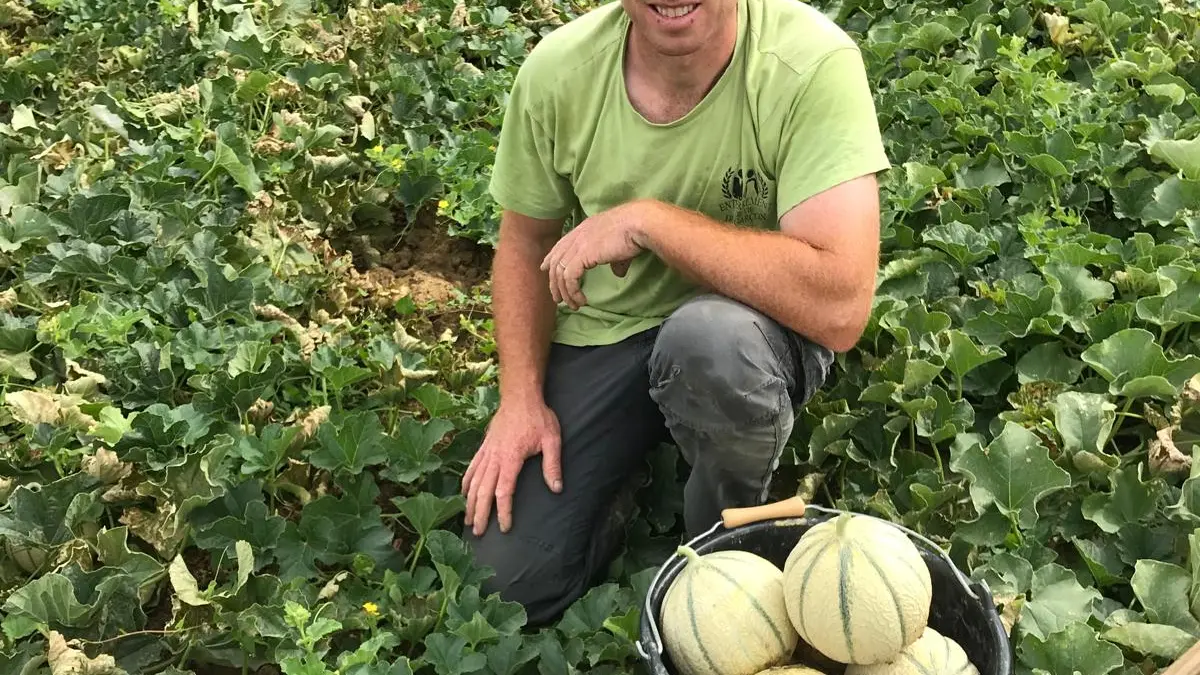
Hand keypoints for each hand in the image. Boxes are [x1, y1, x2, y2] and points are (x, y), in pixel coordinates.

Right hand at [461, 399, 561, 535]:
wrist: (520, 396)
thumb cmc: (538, 417)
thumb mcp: (552, 439)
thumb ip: (553, 464)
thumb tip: (556, 488)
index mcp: (511, 458)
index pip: (503, 491)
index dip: (503, 512)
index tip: (505, 527)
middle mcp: (495, 458)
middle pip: (483, 491)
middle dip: (480, 514)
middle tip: (478, 534)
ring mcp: (487, 452)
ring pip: (474, 482)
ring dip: (470, 503)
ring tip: (468, 521)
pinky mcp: (484, 447)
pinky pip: (472, 467)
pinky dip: (466, 482)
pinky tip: (464, 494)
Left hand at [539, 202, 650, 309]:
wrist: (638, 223)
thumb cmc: (634, 232)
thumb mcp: (621, 247)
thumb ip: (616, 261)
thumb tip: (619, 273)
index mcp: (584, 229)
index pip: (561, 244)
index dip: (551, 257)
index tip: (545, 268)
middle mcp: (577, 235)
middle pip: (556, 261)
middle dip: (554, 282)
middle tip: (558, 299)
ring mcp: (578, 245)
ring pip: (560, 272)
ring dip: (565, 292)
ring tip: (572, 305)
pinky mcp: (582, 255)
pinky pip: (569, 278)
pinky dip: (573, 292)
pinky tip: (581, 300)